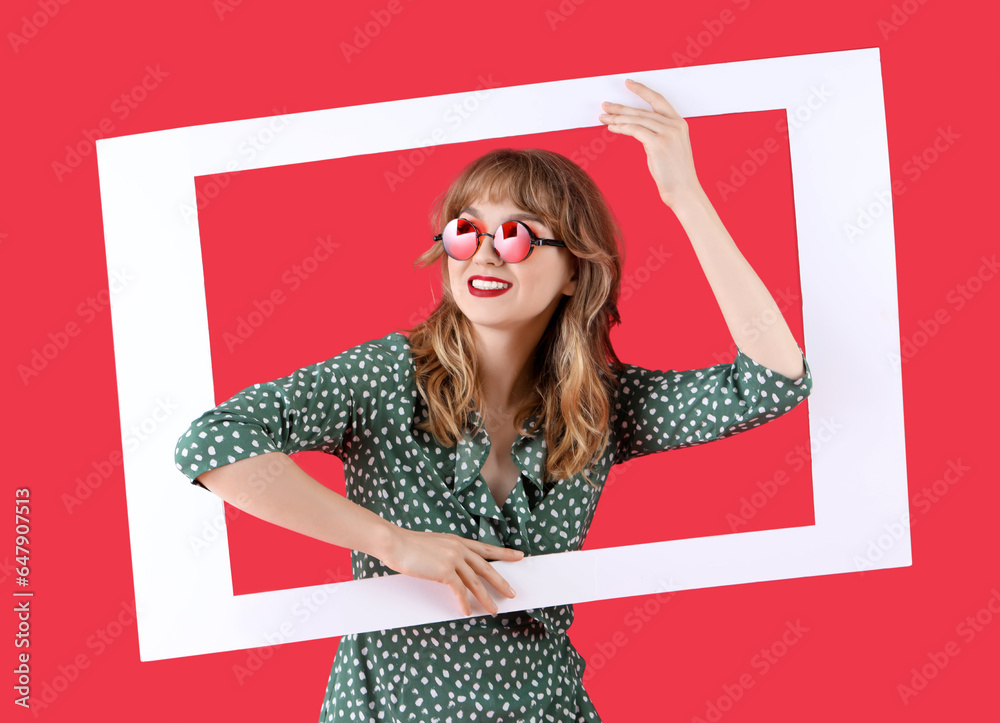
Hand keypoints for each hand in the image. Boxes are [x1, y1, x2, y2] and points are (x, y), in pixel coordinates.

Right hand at [378, 526, 522, 616]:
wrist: (394, 542)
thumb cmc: (408, 545)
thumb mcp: (434, 545)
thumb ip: (446, 554)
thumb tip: (453, 569)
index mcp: (458, 541)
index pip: (486, 548)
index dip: (504, 553)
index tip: (519, 555)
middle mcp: (459, 548)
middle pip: (486, 568)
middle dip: (501, 582)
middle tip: (512, 592)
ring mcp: (453, 559)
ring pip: (476, 582)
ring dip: (486, 598)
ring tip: (494, 609)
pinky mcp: (444, 571)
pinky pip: (459, 591)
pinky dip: (464, 603)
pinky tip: (467, 611)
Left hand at [599, 79, 703, 209]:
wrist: (683, 191)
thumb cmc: (674, 174)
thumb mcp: (669, 148)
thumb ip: (658, 134)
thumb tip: (637, 128)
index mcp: (679, 123)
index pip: (658, 100)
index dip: (642, 90)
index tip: (628, 84)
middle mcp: (675, 125)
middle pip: (642, 111)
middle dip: (621, 107)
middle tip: (605, 105)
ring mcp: (667, 133)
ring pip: (637, 119)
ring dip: (617, 118)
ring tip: (603, 117)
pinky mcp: (658, 143)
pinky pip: (635, 130)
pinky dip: (621, 128)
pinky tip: (611, 128)